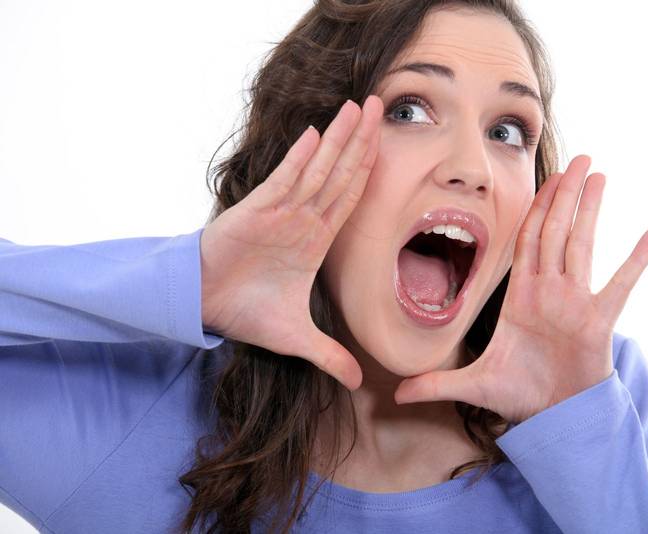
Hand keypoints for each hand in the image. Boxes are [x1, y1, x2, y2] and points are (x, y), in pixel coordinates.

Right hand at [199, 96, 383, 391]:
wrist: (202, 308)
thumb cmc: (245, 312)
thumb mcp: (297, 340)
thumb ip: (329, 355)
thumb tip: (359, 384)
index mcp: (316, 240)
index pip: (351, 198)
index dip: (370, 170)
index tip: (391, 144)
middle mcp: (303, 219)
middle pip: (341, 173)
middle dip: (362, 140)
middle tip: (384, 105)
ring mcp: (281, 213)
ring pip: (317, 170)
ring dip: (339, 139)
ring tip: (360, 107)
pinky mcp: (255, 213)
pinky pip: (283, 182)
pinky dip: (299, 160)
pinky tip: (317, 134)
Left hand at [394, 155, 647, 422]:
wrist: (554, 417)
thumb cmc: (519, 395)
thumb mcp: (472, 386)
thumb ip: (435, 384)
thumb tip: (394, 393)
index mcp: (520, 296)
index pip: (526, 241)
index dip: (534, 209)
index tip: (544, 179)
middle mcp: (548, 291)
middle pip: (555, 231)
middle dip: (564, 194)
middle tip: (578, 159)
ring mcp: (575, 303)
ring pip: (581, 245)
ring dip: (589, 210)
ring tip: (599, 175)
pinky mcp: (597, 322)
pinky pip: (619, 285)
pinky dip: (636, 260)